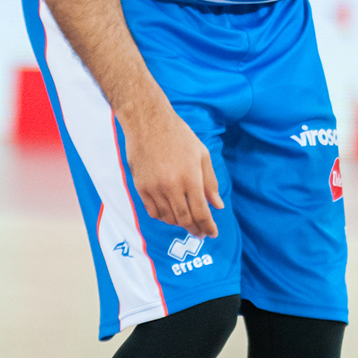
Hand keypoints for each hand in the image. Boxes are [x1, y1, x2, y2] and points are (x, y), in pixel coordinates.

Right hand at [121, 105, 223, 237]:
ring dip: (179, 224)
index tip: (212, 233)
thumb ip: (210, 182)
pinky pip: (153, 211)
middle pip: (184, 219)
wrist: (148, 123)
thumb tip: (217, 206)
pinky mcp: (140, 187)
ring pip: (168, 218)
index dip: (208, 226)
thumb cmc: (179, 136)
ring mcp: (154, 188)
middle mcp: (172, 186)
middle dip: (195, 229)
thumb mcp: (202, 155)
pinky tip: (170, 215)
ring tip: (187, 223)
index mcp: (190, 177)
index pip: (201, 212)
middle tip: (201, 233)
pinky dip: (163, 217)